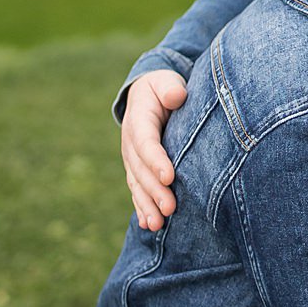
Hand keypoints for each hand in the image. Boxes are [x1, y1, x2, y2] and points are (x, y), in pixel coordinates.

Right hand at [121, 69, 186, 229]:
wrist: (147, 96)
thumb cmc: (163, 88)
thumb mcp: (165, 81)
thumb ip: (169, 88)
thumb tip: (176, 96)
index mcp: (138, 120)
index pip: (146, 142)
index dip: (156, 160)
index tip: (169, 176)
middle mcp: (131, 143)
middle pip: (141, 170)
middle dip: (154, 190)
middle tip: (170, 208)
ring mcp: (132, 159)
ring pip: (137, 184)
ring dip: (147, 205)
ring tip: (158, 224)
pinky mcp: (137, 170)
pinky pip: (137, 190)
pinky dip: (142, 207)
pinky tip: (149, 224)